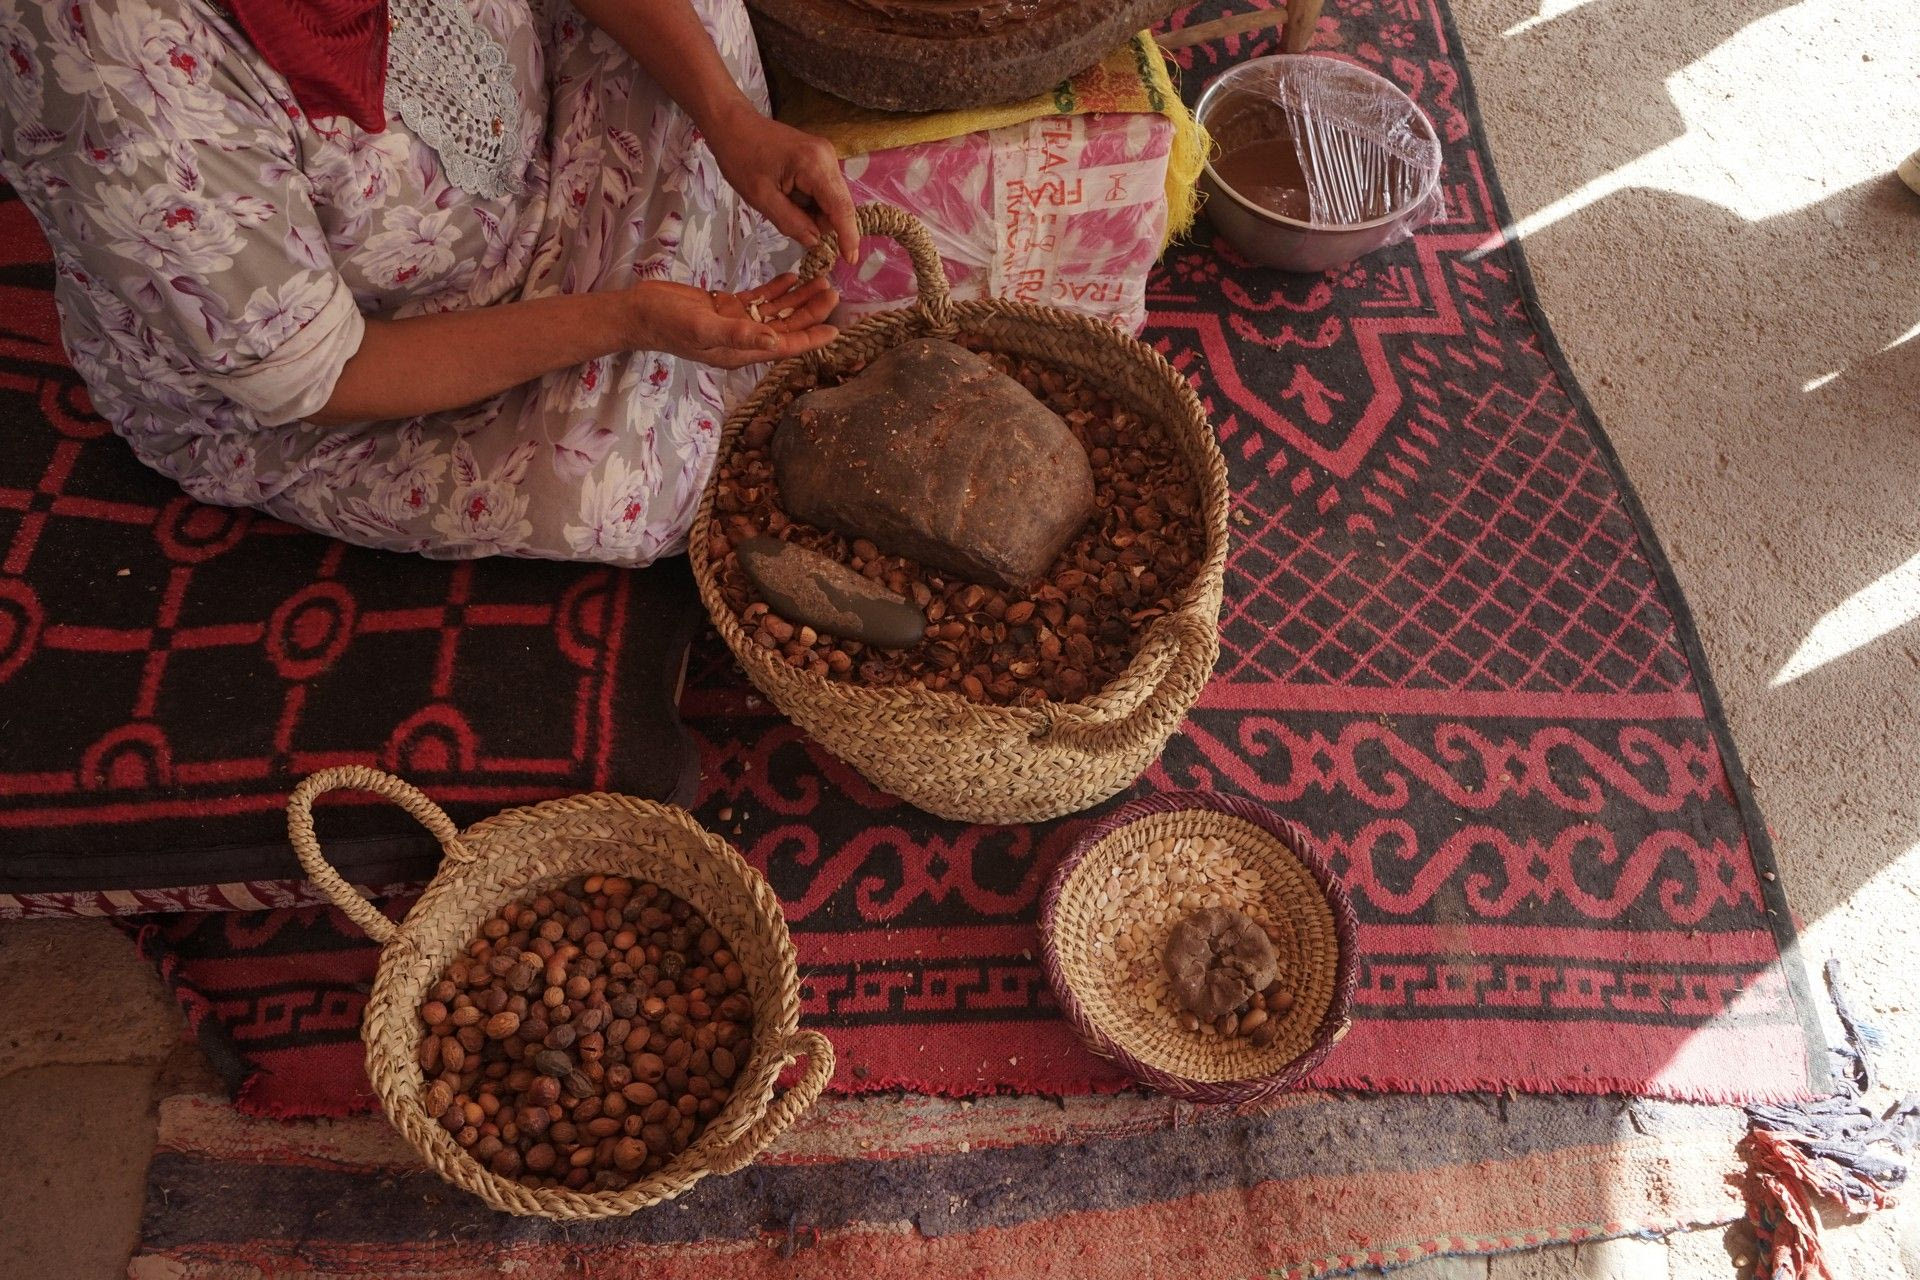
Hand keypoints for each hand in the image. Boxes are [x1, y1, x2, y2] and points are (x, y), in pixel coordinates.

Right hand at [625, 273, 838, 369]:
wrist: (638, 312)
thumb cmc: (667, 323)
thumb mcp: (704, 328)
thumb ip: (739, 335)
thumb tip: (774, 343)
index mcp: (740, 352)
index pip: (785, 347)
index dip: (811, 339)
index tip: (837, 330)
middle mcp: (743, 340)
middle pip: (786, 327)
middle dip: (810, 312)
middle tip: (833, 291)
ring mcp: (735, 323)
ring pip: (775, 312)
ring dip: (797, 298)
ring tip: (819, 280)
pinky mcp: (726, 307)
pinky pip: (758, 300)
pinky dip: (775, 289)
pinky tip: (791, 276)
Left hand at [707, 107, 860, 263]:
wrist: (732, 124)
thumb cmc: (740, 157)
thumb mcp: (761, 197)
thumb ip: (791, 222)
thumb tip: (815, 241)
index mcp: (814, 165)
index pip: (840, 208)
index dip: (847, 236)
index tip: (850, 260)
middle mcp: (827, 157)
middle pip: (839, 205)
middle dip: (821, 222)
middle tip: (789, 222)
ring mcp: (825, 155)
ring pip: (832, 200)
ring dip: (813, 212)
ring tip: (783, 203)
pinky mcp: (820, 157)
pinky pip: (823, 190)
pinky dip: (810, 202)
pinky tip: (788, 197)